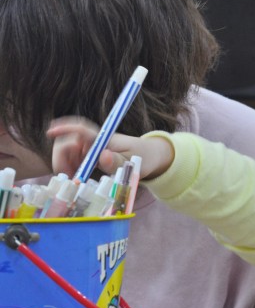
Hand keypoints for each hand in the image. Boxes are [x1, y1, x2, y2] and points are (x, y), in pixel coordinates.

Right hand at [47, 117, 173, 179]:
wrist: (150, 158)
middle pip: (67, 142)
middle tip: (66, 174)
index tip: (50, 132)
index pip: (81, 129)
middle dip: (61, 156)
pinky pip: (74, 162)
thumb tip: (102, 156)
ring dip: (64, 165)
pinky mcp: (90, 158)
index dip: (65, 128)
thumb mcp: (133, 161)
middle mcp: (94, 142)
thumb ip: (117, 162)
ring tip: (74, 179)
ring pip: (67, 154)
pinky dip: (71, 170)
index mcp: (103, 138)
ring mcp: (91, 150)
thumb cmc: (143, 156)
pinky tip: (77, 179)